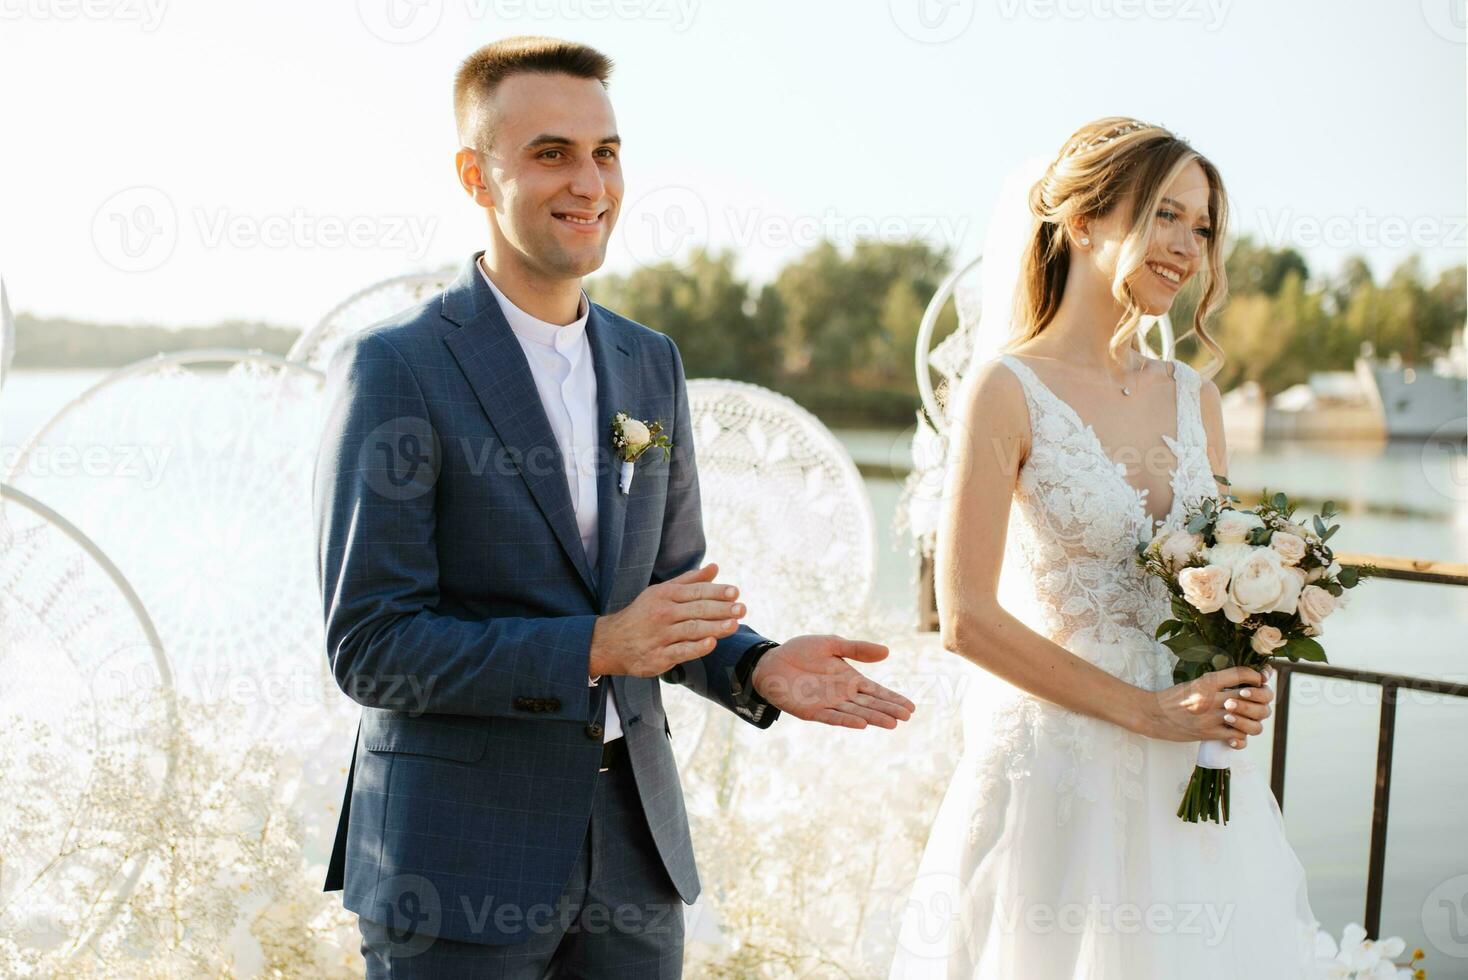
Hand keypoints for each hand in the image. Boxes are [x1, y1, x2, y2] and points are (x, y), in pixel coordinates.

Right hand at [589, 563, 744, 677]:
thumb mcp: (662, 592)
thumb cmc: (642, 614)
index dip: (716, 592)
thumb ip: (690, 581)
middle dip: (721, 609)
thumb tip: (715, 567)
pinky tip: (711, 644)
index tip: (735, 592)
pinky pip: (680, 651)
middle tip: (743, 609)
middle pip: (697, 610)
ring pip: (691, 630)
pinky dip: (696, 648)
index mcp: (665, 595)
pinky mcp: (658, 657)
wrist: (610, 642)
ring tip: (734, 625)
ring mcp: (660, 636)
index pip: (695, 591)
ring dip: (714, 627)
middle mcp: (662, 613)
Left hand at [750, 634, 915, 729]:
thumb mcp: (832, 645)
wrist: (771, 661)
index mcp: (850, 680)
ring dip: (873, 718)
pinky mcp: (811, 711)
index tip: (911, 707)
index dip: (893, 699)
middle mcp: (842, 695)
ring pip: (856, 712)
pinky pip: (832, 717)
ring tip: (892, 723)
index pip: (876, 692)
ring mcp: (828, 704)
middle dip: (888, 710)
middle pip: (870, 704)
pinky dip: (847, 720)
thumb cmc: (800, 652)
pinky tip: (861, 723)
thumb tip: (887, 651)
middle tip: (907, 716)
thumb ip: (857, 649)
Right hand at [1144, 666, 1273, 747]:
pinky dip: (1241, 737)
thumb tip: (1242, 683)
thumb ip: (1216, 682)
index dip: (1256, 676)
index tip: (1259, 678)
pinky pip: (1238, 738)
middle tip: (1258, 700)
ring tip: (1248, 718)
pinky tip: (1236, 734)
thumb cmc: (1173, 698)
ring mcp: (1212, 718)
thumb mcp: (1195, 683)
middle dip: (1262, 698)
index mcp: (1208, 682)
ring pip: (1251, 721)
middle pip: (1252, 697)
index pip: (1241, 674)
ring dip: (1254, 719)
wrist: (1153, 715)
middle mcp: (1212, 698)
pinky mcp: (1209, 734)